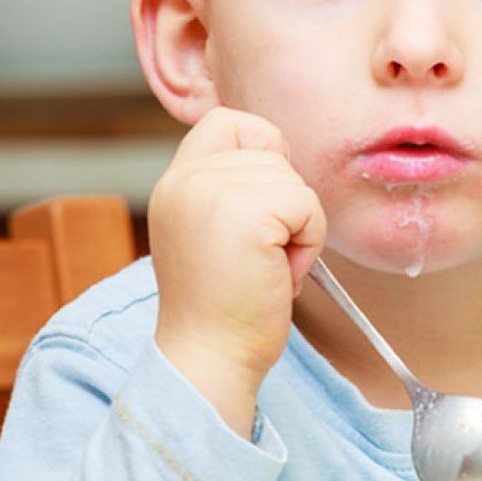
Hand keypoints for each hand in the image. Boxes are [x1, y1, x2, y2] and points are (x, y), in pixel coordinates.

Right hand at [149, 107, 324, 436]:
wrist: (209, 358)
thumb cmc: (220, 309)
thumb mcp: (205, 231)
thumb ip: (225, 190)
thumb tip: (276, 160)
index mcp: (174, 183)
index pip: (226, 122)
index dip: (260, 151)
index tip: (261, 205)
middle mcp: (185, 179)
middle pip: (269, 150)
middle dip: (283, 203)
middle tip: (259, 256)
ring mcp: (212, 192)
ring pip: (293, 179)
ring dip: (298, 226)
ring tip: (266, 267)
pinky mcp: (247, 214)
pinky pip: (307, 204)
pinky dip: (308, 242)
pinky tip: (277, 274)